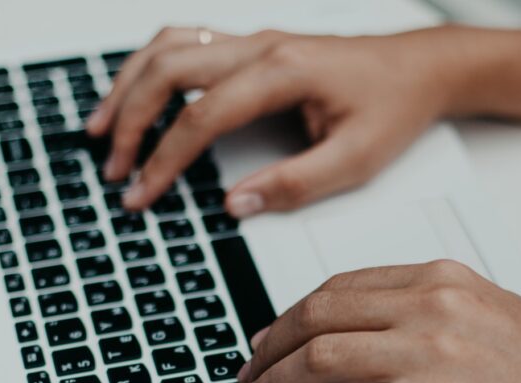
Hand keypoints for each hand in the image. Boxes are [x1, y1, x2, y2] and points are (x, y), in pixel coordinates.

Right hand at [87, 27, 458, 215]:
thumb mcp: (356, 159)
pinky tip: (135, 96)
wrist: (419, 68)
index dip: (163, 159)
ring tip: (101, 129)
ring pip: (168, 46)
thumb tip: (234, 204)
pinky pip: (186, 42)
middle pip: (169, 70)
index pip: (202, 115)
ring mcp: (254, 40)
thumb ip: (295, 184)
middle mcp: (261, 46)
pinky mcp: (252, 45)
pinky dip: (150, 67)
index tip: (141, 195)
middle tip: (115, 170)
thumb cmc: (394, 107)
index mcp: (284, 72)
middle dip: (130, 121)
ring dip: (128, 85)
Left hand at [228, 260, 520, 382]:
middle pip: (317, 314)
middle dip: (269, 346)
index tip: (274, 336)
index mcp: (445, 279)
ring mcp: (431, 351)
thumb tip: (381, 352)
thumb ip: (435, 323)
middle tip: (248, 372)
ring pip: (318, 357)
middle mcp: (432, 304)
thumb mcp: (494, 322)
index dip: (293, 314)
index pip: (343, 286)